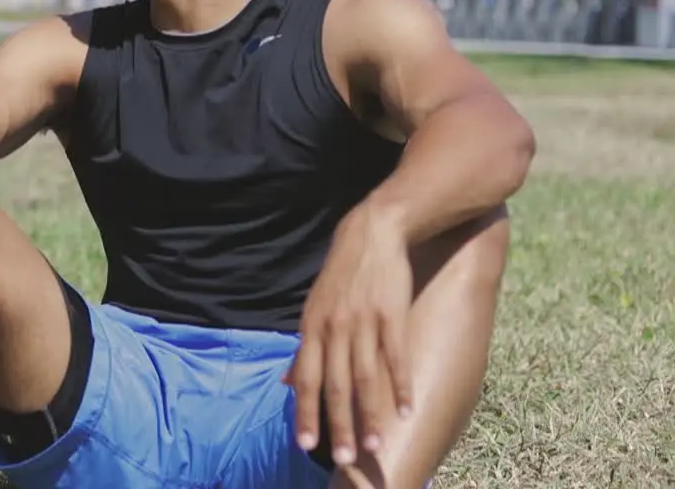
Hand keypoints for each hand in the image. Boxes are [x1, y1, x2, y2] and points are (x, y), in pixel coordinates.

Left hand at [285, 205, 413, 467]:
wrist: (371, 234)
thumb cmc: (340, 277)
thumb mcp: (313, 309)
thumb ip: (304, 349)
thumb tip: (287, 383)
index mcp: (312, 328)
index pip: (307, 378)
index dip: (306, 412)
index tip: (306, 445)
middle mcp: (334, 328)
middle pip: (335, 385)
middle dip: (338, 424)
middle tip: (345, 457)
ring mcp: (363, 323)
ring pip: (365, 378)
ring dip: (371, 415)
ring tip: (375, 445)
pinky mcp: (391, 316)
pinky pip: (395, 358)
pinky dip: (400, 386)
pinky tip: (405, 410)